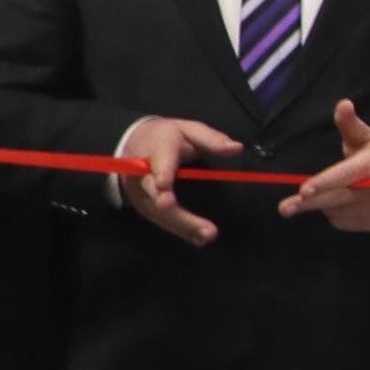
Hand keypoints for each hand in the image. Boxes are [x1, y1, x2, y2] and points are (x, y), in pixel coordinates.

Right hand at [115, 115, 244, 248]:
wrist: (133, 144)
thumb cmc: (167, 137)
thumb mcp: (188, 129)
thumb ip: (211, 138)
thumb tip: (236, 148)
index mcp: (157, 149)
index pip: (159, 161)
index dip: (161, 173)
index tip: (164, 185)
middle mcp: (143, 173)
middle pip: (155, 193)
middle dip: (172, 207)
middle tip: (195, 221)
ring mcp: (141, 192)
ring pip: (158, 211)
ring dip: (182, 225)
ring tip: (206, 235)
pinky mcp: (144, 205)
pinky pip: (161, 220)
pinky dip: (180, 230)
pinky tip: (199, 239)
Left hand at [281, 99, 369, 233]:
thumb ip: (350, 124)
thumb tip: (343, 104)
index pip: (345, 175)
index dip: (324, 183)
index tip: (304, 190)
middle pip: (336, 198)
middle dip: (310, 203)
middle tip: (285, 208)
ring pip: (337, 211)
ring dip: (325, 204)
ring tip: (328, 192)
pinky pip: (344, 222)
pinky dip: (337, 214)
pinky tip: (343, 203)